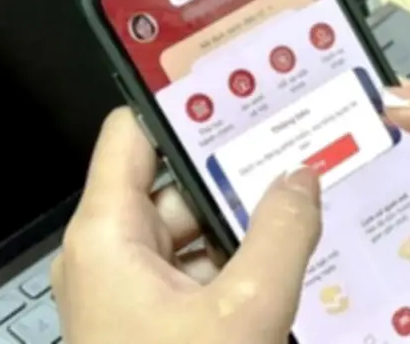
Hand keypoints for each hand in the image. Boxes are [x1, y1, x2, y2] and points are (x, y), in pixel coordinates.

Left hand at [51, 108, 321, 343]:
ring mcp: (129, 290)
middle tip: (295, 149)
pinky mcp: (150, 321)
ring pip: (191, 233)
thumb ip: (281, 236)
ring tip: (303, 206)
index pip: (134, 134)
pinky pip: (196, 272)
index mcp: (107, 235)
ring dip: (243, 227)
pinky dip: (236, 267)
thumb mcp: (245, 311)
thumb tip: (302, 177)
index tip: (238, 89)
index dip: (184, 107)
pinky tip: (286, 262)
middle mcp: (109, 254)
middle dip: (234, 173)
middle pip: (174, 185)